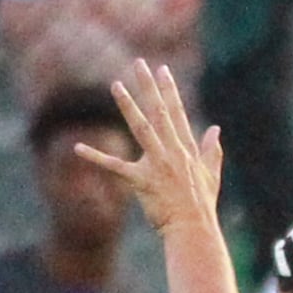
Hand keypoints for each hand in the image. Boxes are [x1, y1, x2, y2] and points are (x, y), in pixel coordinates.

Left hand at [75, 60, 222, 237]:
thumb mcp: (211, 174)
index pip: (177, 113)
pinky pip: (115, 167)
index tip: (162, 70)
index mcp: (186, 149)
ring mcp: (157, 165)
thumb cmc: (202, 204)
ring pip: (141, 129)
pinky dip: (96, 157)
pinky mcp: (142, 181)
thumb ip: (211, 150)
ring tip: (116, 85)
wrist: (194, 228)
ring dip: (128, 106)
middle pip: (159, 113)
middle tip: (139, 64)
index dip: (169, 91)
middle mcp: (172, 152)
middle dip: (149, 87)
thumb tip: (216, 129)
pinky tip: (77, 148)